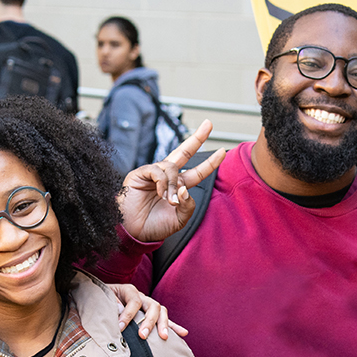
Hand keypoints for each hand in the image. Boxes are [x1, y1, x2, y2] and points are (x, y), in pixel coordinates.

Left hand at [109, 283, 187, 339]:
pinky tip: (183, 333)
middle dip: (149, 322)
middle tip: (142, 336)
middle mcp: (142, 296)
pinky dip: (174, 327)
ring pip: (161, 312)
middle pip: (152, 306)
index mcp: (129, 290)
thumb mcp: (102, 297)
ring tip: (164, 337)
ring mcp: (148, 305)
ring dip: (163, 324)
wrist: (102, 298)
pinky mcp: (152, 315)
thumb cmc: (102, 300)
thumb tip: (118, 310)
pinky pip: (165, 320)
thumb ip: (110, 303)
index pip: (134, 302)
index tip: (120, 328)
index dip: (127, 315)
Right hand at [117, 120, 225, 242]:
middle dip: (197, 138)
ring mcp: (154, 174)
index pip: (197, 171)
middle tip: (208, 124)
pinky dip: (162, 182)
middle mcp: (167, 177)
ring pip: (172, 167)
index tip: (222, 152)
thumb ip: (188, 205)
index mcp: (178, 187)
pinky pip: (157, 170)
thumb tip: (184, 188)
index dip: (210, 163)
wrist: (134, 232)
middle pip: (184, 152)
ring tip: (168, 200)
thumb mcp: (179, 219)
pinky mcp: (140, 174)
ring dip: (173, 184)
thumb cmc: (154, 227)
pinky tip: (160, 194)